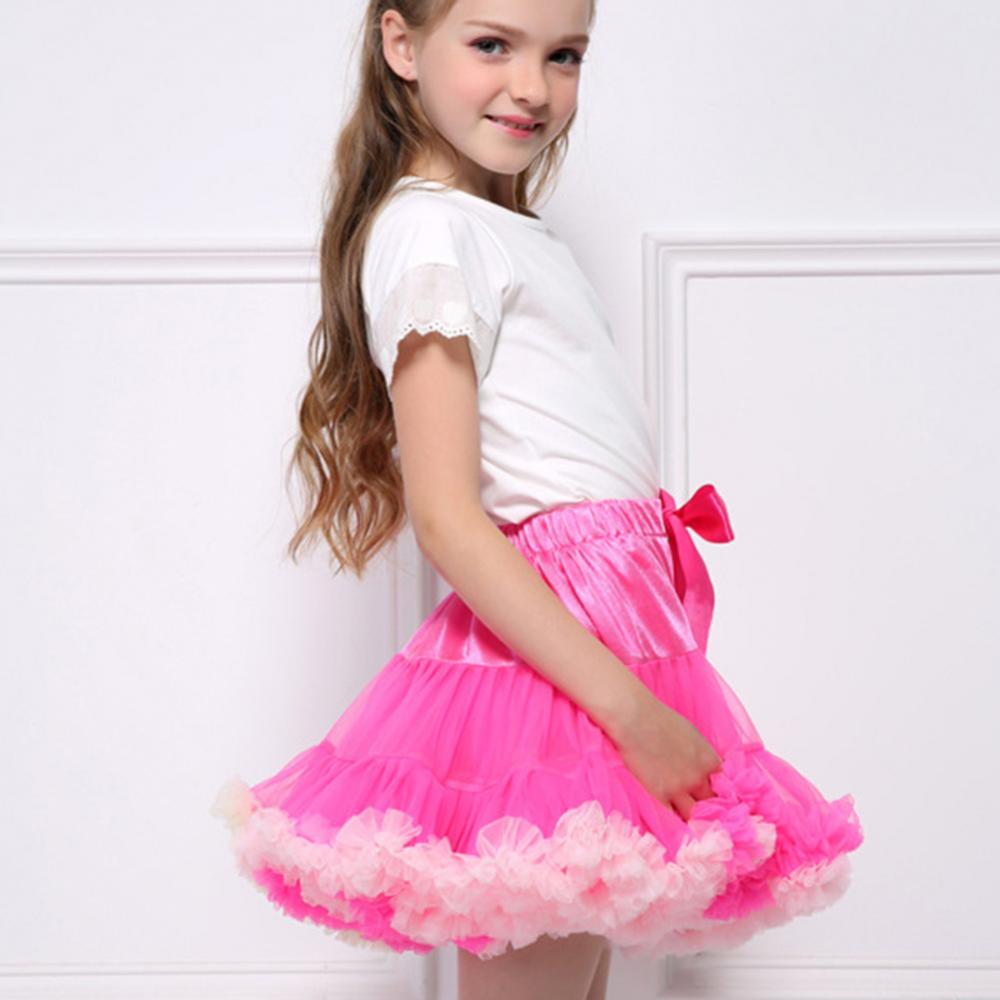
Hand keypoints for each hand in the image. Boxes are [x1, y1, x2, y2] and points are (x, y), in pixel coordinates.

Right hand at [609, 689, 721, 821]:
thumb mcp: (689, 734)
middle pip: (711, 803)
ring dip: (690, 818)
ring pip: (693, 815)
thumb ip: (699, 754)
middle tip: (700, 814)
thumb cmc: (657, 718)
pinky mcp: (659, 796)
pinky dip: (672, 823)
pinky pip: (671, 818)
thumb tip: (700, 766)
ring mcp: (679, 788)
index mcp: (708, 759)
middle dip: (706, 808)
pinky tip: (669, 826)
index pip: (724, 787)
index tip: (712, 800)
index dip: (718, 794)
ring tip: (685, 823)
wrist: (634, 718)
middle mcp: (699, 777)